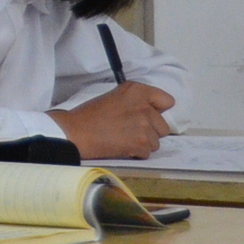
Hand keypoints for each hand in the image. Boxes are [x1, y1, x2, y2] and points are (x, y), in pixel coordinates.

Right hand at [52, 82, 175, 158]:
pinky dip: (136, 153)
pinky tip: (121, 146)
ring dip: (142, 143)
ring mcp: (144, 125)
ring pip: (156, 141)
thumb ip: (136, 101)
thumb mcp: (115, 97)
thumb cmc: (90, 115)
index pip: (167, 101)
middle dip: (150, 131)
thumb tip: (154, 113)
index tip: (146, 115)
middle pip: (163, 126)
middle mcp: (144, 106)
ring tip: (122, 138)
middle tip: (128, 130)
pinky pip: (147, 152)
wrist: (76, 132)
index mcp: (137, 90)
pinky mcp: (141, 142)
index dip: (157, 111)